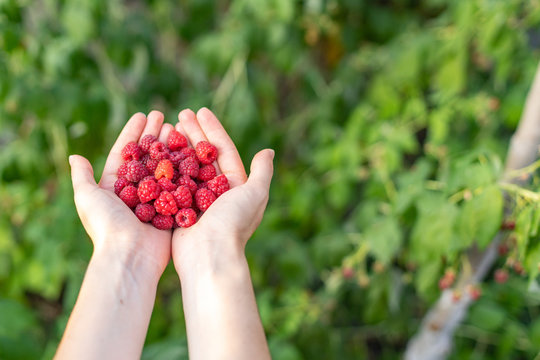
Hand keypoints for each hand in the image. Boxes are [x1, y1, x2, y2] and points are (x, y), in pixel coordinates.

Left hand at [69, 111, 173, 279]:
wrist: (130, 255)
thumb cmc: (107, 226)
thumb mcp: (88, 198)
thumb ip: (82, 177)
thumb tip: (74, 156)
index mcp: (115, 186)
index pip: (124, 153)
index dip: (133, 133)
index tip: (142, 115)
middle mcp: (136, 192)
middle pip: (146, 157)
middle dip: (154, 136)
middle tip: (164, 117)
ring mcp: (156, 200)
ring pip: (164, 167)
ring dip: (170, 147)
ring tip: (178, 128)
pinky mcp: (172, 210)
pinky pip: (180, 184)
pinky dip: (185, 167)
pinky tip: (192, 151)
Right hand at [171, 108, 273, 275]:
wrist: (210, 256)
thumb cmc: (233, 224)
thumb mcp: (254, 194)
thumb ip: (262, 172)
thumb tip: (269, 151)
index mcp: (235, 186)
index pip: (223, 151)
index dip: (212, 130)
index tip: (200, 111)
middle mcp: (216, 192)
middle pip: (202, 155)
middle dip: (193, 133)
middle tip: (180, 113)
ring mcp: (196, 200)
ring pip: (185, 167)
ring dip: (178, 146)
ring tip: (166, 126)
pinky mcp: (179, 209)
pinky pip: (171, 183)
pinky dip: (165, 167)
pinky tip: (154, 151)